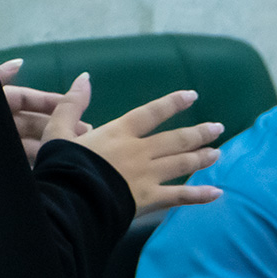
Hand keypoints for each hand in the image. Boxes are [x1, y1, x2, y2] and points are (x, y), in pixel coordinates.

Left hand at [0, 57, 87, 163]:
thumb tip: (20, 64)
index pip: (24, 98)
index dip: (49, 100)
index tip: (75, 105)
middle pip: (33, 121)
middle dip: (60, 124)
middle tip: (87, 131)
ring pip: (33, 143)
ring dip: (57, 144)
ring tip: (80, 148)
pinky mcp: (3, 167)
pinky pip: (26, 162)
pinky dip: (45, 160)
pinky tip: (61, 161)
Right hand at [42, 74, 224, 215]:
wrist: (69, 198)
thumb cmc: (62, 165)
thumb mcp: (58, 129)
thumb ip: (72, 104)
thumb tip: (84, 78)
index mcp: (119, 132)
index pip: (151, 113)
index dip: (173, 103)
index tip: (192, 96)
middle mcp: (140, 151)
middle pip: (175, 139)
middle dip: (199, 133)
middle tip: (217, 128)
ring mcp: (148, 175)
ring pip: (182, 163)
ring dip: (202, 158)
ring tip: (218, 153)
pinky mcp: (151, 199)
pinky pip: (181, 196)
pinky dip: (200, 195)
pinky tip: (217, 192)